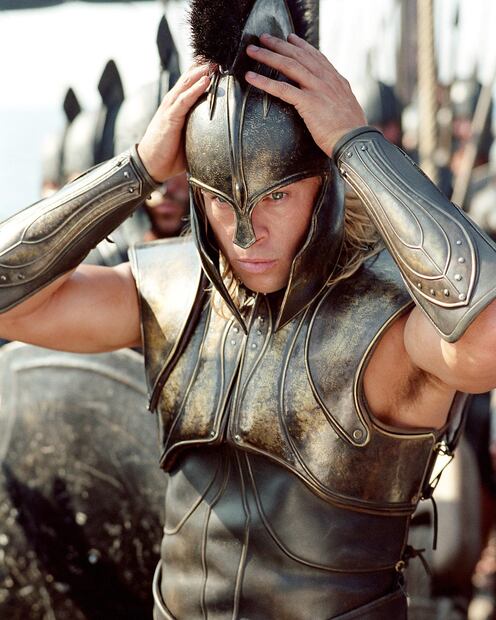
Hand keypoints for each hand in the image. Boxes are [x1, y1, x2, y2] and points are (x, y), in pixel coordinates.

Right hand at [138, 64, 212, 181]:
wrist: (150, 165)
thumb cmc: (169, 155)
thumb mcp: (189, 142)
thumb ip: (201, 135)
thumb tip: (221, 141)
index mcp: (178, 108)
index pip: (191, 85)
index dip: (203, 73)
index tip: (218, 63)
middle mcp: (173, 104)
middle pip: (189, 79)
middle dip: (204, 67)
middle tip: (220, 56)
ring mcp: (170, 109)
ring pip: (187, 84)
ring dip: (201, 72)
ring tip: (215, 62)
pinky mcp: (169, 117)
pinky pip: (184, 100)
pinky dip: (195, 89)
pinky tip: (205, 80)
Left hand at [245, 33, 366, 156]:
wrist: (355, 141)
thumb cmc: (350, 131)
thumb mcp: (348, 108)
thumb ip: (338, 98)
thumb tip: (333, 100)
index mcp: (336, 81)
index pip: (317, 57)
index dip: (302, 46)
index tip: (290, 38)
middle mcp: (326, 80)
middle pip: (299, 56)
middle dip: (279, 45)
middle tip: (264, 38)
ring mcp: (317, 89)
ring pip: (289, 66)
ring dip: (267, 56)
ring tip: (252, 51)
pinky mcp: (308, 102)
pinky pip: (282, 89)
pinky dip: (264, 81)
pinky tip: (251, 77)